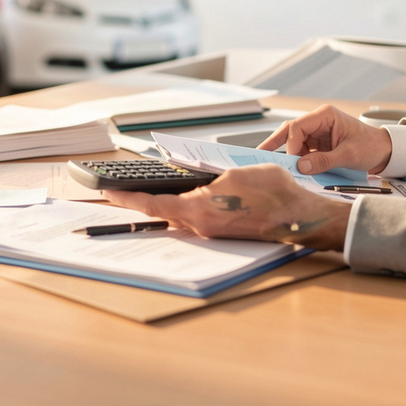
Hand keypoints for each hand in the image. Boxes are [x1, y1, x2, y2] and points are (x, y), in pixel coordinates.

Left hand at [105, 165, 350, 249]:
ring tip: (143, 194)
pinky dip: (180, 210)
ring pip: (176, 217)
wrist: (296, 215)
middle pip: (161, 213)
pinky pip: (193, 220)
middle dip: (138, 202)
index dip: (127, 199)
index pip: (152, 205)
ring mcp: (211, 231)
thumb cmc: (271, 192)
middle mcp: (201, 225)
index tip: (108, 194)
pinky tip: (179, 200)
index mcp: (199, 210)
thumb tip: (192, 178)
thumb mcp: (233, 173)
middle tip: (118, 193)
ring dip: (160, 206)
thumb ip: (207, 176)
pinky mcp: (221, 232)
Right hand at [259, 104, 391, 174]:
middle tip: (260, 153)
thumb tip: (301, 166)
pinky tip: (293, 168)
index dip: (292, 143)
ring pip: (294, 141)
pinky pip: (303, 150)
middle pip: (291, 130)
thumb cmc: (371, 146)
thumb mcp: (348, 154)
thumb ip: (324, 160)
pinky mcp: (319, 144)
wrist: (385, 151)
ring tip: (277, 165)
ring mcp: (318, 133)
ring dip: (288, 154)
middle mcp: (319, 121)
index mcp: (325, 116)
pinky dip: (297, 160)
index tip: (293, 160)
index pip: (298, 126)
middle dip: (276, 142)